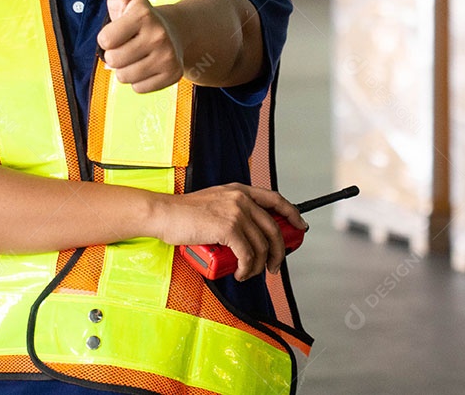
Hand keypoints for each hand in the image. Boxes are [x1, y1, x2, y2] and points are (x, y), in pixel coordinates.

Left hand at [97, 0, 184, 92]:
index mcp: (143, 13)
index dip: (107, 37)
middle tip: (129, 44)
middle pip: (113, 62)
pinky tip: (148, 66)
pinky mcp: (173, 75)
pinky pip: (138, 88)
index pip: (104, 40)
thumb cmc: (139, 16)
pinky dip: (139, 81)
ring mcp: (168, 56)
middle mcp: (159, 34)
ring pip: (125, 77)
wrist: (175, 35)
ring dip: (126, 69)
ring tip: (137, 55)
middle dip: (115, 55)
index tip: (120, 29)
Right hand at [154, 184, 308, 280]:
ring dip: (259, 266)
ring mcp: (236, 212)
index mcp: (240, 190)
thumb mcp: (214, 202)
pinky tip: (240, 274)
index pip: (276, 199)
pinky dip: (247, 269)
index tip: (301, 227)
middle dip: (279, 251)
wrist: (164, 214)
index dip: (292, 213)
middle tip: (274, 266)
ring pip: (261, 245)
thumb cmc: (184, 214)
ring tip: (248, 274)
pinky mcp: (228, 228)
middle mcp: (242, 198)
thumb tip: (246, 233)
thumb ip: (231, 209)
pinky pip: (247, 255)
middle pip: (273, 228)